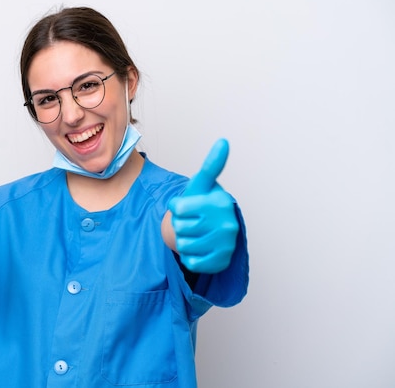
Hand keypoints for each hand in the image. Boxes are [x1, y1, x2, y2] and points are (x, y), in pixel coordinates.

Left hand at [168, 139, 238, 273]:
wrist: (212, 229)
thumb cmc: (203, 205)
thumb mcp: (202, 185)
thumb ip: (211, 165)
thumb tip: (223, 141)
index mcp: (220, 203)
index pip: (178, 209)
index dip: (177, 208)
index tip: (187, 207)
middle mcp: (228, 225)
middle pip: (180, 229)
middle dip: (180, 226)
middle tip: (192, 222)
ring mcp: (226, 246)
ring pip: (184, 246)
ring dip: (184, 241)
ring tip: (195, 234)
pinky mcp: (221, 262)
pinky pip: (191, 262)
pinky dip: (190, 257)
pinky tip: (199, 248)